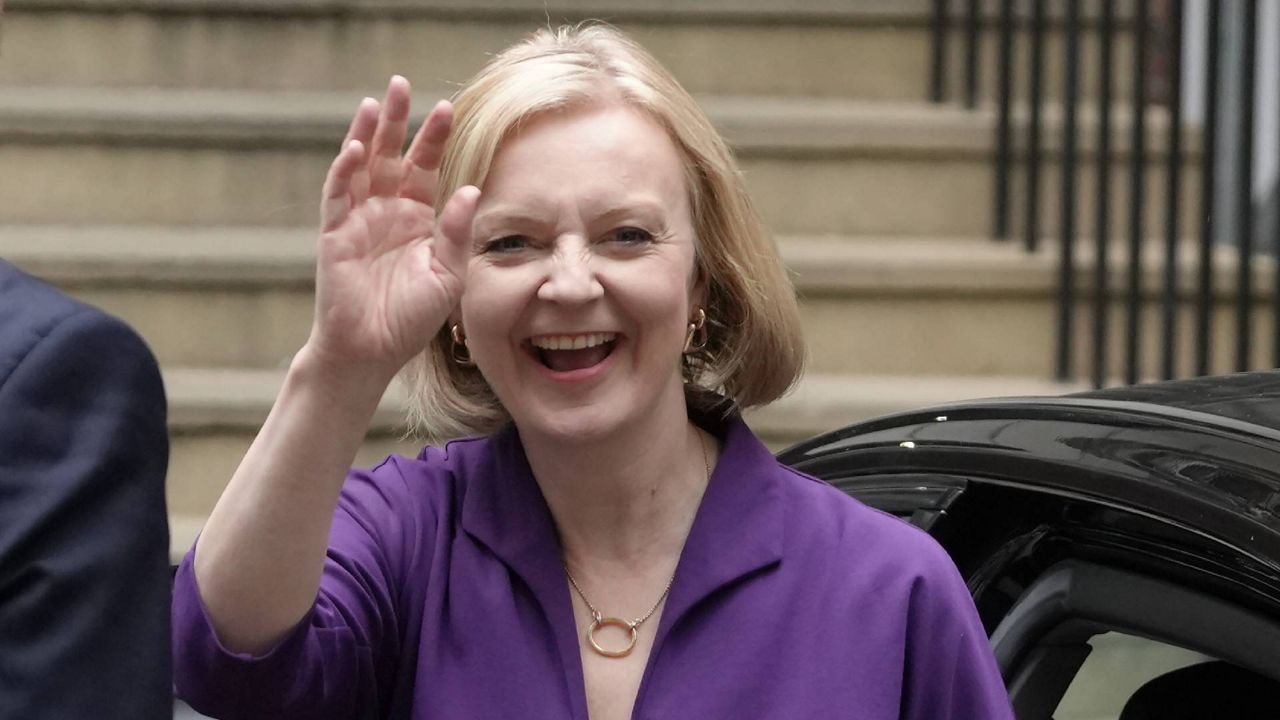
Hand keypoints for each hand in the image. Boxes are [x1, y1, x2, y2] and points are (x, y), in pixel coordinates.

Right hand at [306, 76, 480, 381]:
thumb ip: (457, 233)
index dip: (434, 139)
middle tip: (403, 83)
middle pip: (391, 155)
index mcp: (417, 219)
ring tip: (377, 101)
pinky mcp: (334, 234)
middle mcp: (386, 212)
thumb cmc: (411, 319)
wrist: (371, 352)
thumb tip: (469, 188)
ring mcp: (358, 220)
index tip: (448, 108)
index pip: (425, 168)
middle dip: (398, 121)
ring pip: (361, 166)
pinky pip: (338, 195)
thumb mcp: (447, 275)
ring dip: (368, 134)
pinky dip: (346, 170)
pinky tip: (358, 148)